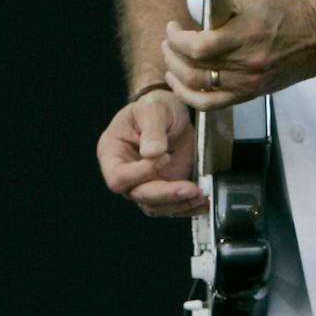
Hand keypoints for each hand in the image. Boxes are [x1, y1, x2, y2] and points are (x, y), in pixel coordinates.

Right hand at [97, 91, 204, 216]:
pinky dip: (188, 207)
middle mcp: (126, 174)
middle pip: (139, 195)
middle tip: (189, 188)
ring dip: (179, 204)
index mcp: (112, 153)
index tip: (164, 157)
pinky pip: (173, 206)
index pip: (118, 176)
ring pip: (156, 206)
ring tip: (200, 194)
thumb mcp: (152, 110)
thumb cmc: (154, 107)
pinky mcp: (165, 188)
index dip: (140, 173)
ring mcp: (146, 183)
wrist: (172, 112)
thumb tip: (152, 154)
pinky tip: (202, 202)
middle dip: (165, 195)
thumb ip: (152, 130)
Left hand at [159, 0, 315, 109]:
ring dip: (176, 73)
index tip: (172, 27)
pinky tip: (179, 83)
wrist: (314, 36)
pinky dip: (188, 96)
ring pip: (198, 87)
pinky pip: (211, 105)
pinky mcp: (248, 94)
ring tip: (171, 57)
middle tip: (168, 41)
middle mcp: (245, 63)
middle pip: (194, 68)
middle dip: (172, 53)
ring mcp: (247, 82)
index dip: (176, 39)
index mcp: (244, 34)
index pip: (198, 47)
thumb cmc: (277, 10)